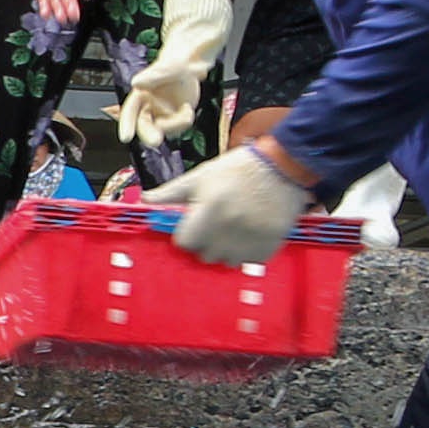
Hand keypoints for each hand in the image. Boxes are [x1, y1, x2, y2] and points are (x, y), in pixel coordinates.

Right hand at [116, 0, 233, 149]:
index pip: (130, 111)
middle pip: (144, 126)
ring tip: (186, 110)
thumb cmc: (176, 64)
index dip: (126, 124)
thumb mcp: (168, 68)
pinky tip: (187, 109)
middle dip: (149, 135)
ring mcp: (160, 115)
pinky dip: (185, 120)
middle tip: (156, 142)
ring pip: (163, 129)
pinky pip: (177, 128)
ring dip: (176, 124)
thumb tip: (136, 82)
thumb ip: (153, 75)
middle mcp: (148, 107)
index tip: (126, 138)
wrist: (192, 68)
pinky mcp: (173, 120)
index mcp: (141, 94)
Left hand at [161, 146, 305, 267]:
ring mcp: (251, 238)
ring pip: (226, 261)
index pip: (185, 242)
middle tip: (217, 226)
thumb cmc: (238, 169)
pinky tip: (250, 234)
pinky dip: (248, 252)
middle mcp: (229, 226)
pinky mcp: (269, 245)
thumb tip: (145, 199)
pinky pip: (249, 261)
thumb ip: (172, 192)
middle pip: (204, 255)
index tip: (195, 226)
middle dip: (206, 242)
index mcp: (209, 208)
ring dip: (226, 250)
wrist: (283, 166)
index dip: (187, 234)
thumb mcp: (202, 175)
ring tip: (234, 230)